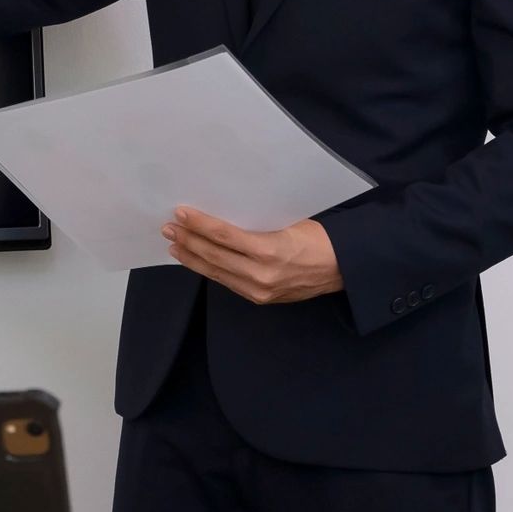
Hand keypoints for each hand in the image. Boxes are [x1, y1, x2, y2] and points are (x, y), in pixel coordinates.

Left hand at [161, 207, 342, 303]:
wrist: (343, 268)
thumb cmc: (320, 237)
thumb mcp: (288, 222)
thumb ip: (256, 224)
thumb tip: (223, 213)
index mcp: (270, 250)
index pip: (224, 235)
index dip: (199, 224)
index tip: (181, 213)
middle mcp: (261, 274)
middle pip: (215, 255)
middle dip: (188, 240)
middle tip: (169, 227)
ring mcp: (260, 290)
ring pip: (217, 272)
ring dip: (192, 257)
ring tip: (174, 244)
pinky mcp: (261, 298)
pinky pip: (228, 282)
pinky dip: (209, 270)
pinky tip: (196, 261)